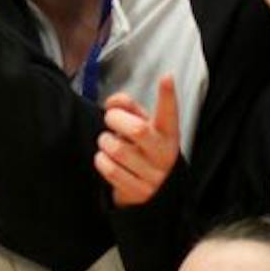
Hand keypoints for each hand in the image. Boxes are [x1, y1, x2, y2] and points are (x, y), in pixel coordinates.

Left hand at [94, 75, 179, 205]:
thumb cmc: (144, 151)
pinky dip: (101, 160)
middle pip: (137, 130)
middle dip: (116, 120)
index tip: (167, 77)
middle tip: (111, 119)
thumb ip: (130, 109)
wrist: (152, 193)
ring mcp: (153, 175)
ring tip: (109, 143)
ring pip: (118, 150)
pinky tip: (106, 159)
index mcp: (168, 134)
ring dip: (105, 142)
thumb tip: (114, 102)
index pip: (168, 113)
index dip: (168, 96)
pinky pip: (109, 169)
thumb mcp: (144, 127)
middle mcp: (164, 154)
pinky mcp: (138, 191)